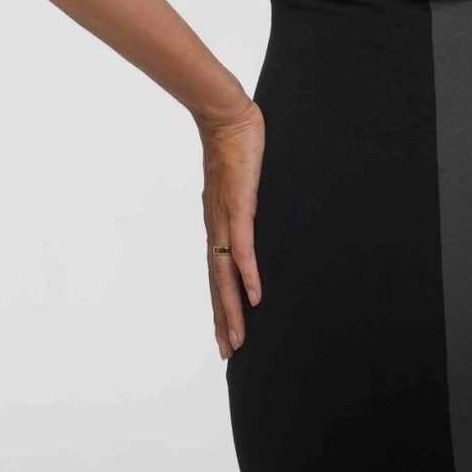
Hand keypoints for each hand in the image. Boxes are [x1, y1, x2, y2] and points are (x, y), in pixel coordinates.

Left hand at [200, 100, 265, 357]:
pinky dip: (247, 274)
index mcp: (217, 225)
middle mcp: (216, 228)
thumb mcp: (240, 183)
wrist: (225, 116)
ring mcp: (225, 219)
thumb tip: (252, 215)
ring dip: (231, 310)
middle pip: (217, 285)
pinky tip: (255, 297)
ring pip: (226, 275)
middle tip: (229, 355)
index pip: (216, 275)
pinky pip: (243, 248)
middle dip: (223, 321)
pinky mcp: (239, 206)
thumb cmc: (234, 146)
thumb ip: (244, 204)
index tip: (224, 335)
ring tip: (238, 340)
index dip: (220, 307)